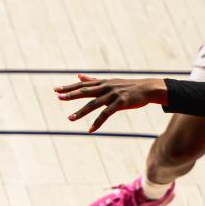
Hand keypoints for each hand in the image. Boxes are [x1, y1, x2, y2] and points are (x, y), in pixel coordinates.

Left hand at [53, 75, 168, 131]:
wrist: (148, 88)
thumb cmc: (127, 86)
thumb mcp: (109, 81)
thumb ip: (92, 79)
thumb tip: (78, 76)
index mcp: (102, 82)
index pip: (82, 85)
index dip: (69, 87)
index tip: (56, 90)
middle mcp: (105, 87)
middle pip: (85, 91)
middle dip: (71, 95)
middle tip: (58, 98)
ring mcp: (113, 95)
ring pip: (93, 104)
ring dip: (81, 112)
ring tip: (69, 118)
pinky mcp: (120, 103)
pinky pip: (106, 114)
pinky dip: (97, 122)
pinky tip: (90, 130)